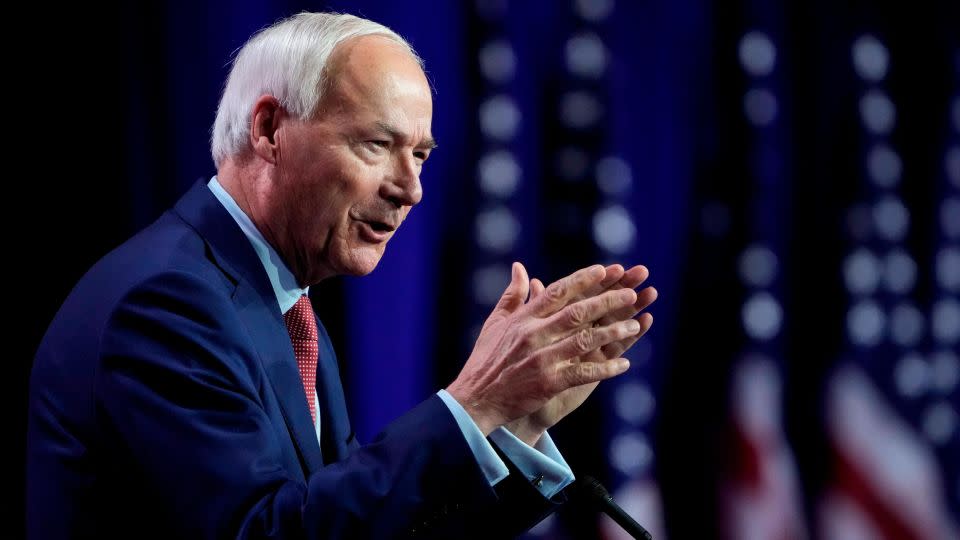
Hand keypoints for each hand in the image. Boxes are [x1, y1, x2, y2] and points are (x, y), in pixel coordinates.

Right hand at [446, 262, 643, 435]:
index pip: (557, 292)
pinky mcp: (549, 382)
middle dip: (607, 301)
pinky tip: (624, 365)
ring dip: (612, 332)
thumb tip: (520, 266)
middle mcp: (534, 335)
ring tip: (635, 326)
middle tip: (631, 293)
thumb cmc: (486, 360)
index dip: (583, 280)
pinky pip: (583, 372)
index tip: (605, 270)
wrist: (476, 399)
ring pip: (584, 340)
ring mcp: (542, 359)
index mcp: (523, 319)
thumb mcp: (495, 323)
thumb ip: (512, 294)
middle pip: (577, 313)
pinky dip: (605, 369)